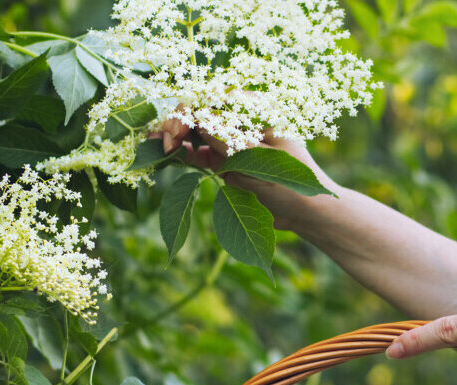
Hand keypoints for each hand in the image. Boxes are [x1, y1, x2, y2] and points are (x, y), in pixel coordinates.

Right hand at [155, 118, 336, 230]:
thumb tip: (199, 117)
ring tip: (153, 147)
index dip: (190, 110)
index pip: (214, 97)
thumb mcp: (259, 162)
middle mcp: (240, 119)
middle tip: (162, 144)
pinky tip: (163, 155)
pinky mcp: (221, 158)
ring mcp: (229, 138)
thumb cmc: (291, 185)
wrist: (304, 214)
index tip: (176, 134)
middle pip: (199, 110)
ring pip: (192, 128)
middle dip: (176, 122)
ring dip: (172, 135)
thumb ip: (230, 140)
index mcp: (256, 109)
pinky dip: (178, 151)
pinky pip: (195, 149)